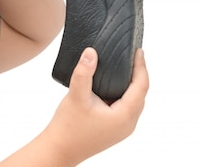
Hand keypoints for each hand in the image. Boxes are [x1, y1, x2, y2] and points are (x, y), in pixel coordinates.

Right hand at [47, 48, 148, 165]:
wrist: (60, 148)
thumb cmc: (68, 127)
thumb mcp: (76, 95)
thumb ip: (84, 72)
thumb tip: (91, 52)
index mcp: (124, 116)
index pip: (141, 86)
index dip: (141, 66)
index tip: (138, 51)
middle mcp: (128, 124)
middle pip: (141, 94)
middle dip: (139, 74)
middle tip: (133, 56)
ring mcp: (122, 128)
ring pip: (134, 101)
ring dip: (133, 84)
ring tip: (126, 67)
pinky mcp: (115, 129)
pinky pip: (127, 107)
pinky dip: (125, 94)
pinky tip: (115, 86)